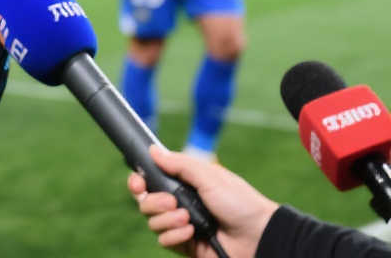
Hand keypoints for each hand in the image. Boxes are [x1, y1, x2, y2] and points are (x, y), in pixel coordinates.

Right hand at [127, 145, 278, 257]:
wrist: (258, 236)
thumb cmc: (239, 202)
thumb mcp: (209, 176)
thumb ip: (179, 164)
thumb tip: (153, 150)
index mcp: (183, 184)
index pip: (150, 181)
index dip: (138, 182)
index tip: (137, 183)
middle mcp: (178, 203)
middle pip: (145, 202)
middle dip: (153, 202)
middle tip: (172, 202)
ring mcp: (180, 225)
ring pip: (152, 222)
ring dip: (167, 220)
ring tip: (188, 219)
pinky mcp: (185, 245)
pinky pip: (164, 241)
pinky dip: (175, 236)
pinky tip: (191, 233)